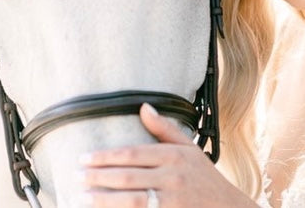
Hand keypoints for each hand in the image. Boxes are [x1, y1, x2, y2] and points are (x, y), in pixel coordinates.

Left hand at [81, 103, 254, 206]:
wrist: (226, 206)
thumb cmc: (204, 176)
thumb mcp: (189, 147)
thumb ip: (164, 129)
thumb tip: (144, 107)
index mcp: (174, 156)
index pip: (133, 154)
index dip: (106, 156)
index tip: (85, 157)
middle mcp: (172, 177)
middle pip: (128, 177)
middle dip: (99, 177)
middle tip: (77, 176)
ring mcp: (171, 200)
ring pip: (131, 200)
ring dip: (103, 199)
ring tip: (82, 196)